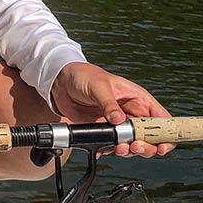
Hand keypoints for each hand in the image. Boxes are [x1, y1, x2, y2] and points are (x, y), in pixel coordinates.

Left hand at [51, 62, 173, 157]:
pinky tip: (102, 148)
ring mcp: (119, 124)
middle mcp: (131, 113)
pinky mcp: (105, 131)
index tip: (161, 146)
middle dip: (146, 146)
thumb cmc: (84, 76)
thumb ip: (109, 104)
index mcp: (138, 99)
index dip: (166, 135)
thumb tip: (119, 120)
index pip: (161, 119)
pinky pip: (112, 146)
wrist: (61, 82)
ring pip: (133, 144)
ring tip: (118, 148)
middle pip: (150, 137)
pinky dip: (109, 150)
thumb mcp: (99, 86)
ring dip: (128, 150)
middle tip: (134, 147)